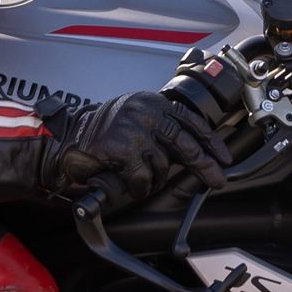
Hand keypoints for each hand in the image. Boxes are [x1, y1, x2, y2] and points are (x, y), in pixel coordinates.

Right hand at [42, 91, 228, 209]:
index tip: (223, 157)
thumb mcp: (137, 121)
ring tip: (139, 178)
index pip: (190, 120)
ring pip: (162, 165)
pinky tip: (130, 185)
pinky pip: (143, 177)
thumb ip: (162, 130)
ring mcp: (133, 128)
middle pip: (185, 142)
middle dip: (203, 164)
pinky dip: (139, 188)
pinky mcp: (121, 148)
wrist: (69, 140)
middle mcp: (144, 111)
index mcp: (152, 103)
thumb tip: (195, 151)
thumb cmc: (104, 134)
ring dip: (154, 179)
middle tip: (216, 179)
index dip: (209, 141)